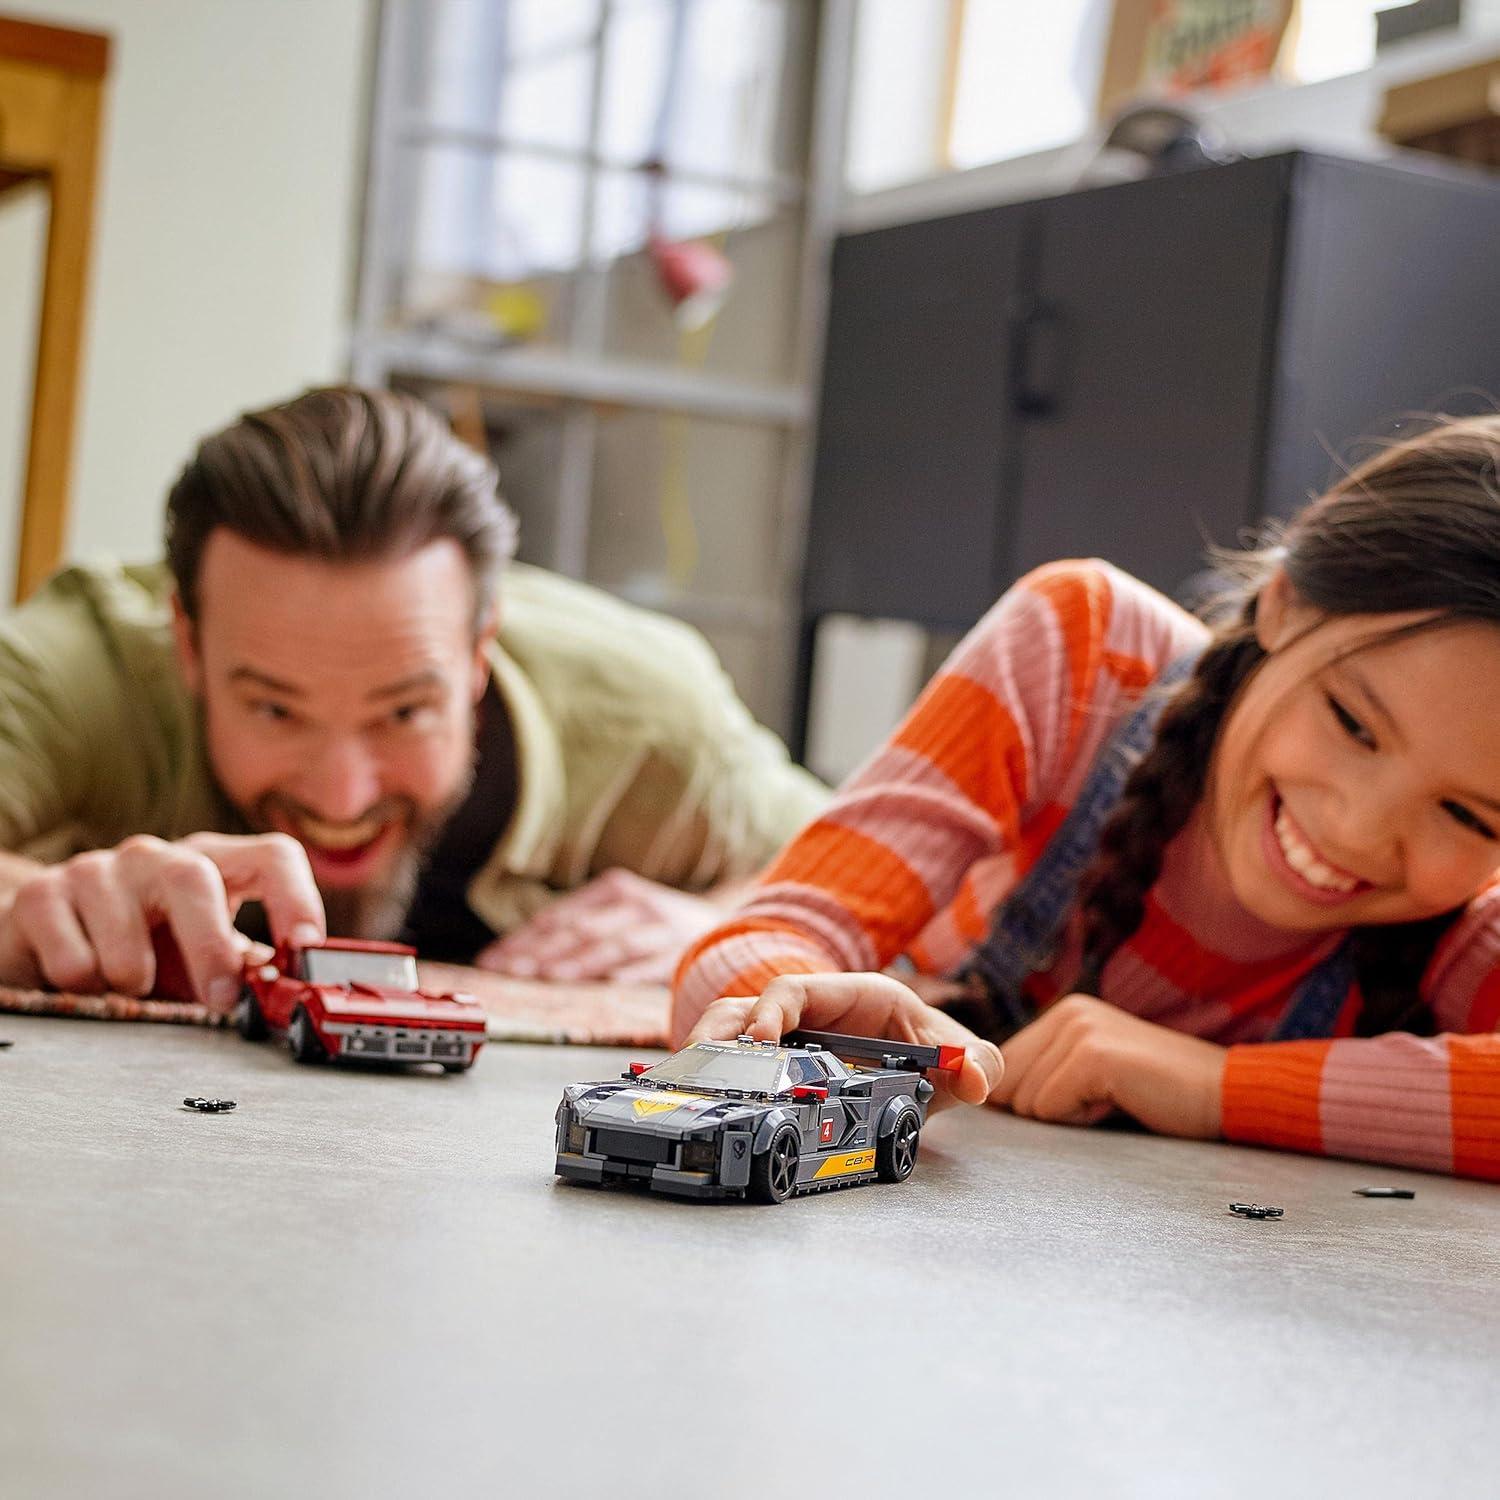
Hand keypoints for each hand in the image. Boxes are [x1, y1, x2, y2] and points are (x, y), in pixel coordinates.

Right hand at [0, 832, 324, 1013]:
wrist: (47, 935)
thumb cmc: (141, 948)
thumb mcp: (198, 956)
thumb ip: (242, 967)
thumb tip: (286, 991)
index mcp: (210, 864)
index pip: (271, 856)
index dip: (297, 897)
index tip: (306, 947)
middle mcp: (155, 856)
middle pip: (195, 877)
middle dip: (211, 945)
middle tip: (220, 997)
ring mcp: (96, 869)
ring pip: (125, 924)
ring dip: (134, 976)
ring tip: (131, 988)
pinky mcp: (42, 897)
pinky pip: (73, 955)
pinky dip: (84, 985)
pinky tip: (85, 982)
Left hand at [474, 868, 721, 983]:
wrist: (724, 918)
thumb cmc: (660, 921)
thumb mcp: (621, 909)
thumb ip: (582, 923)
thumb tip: (525, 948)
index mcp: (613, 889)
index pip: (559, 915)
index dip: (524, 938)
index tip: (493, 960)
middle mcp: (634, 903)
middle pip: (579, 929)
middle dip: (540, 952)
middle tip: (509, 972)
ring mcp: (658, 926)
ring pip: (612, 944)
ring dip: (579, 961)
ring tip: (549, 976)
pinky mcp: (680, 950)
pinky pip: (652, 962)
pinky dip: (631, 971)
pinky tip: (610, 980)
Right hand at [684, 971, 1003, 1107]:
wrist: (925, 1069)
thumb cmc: (933, 1052)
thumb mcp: (958, 1055)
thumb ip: (977, 1063)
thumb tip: (977, 1080)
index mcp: (849, 996)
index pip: (794, 989)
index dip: (771, 1010)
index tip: (760, 1040)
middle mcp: (809, 1012)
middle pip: (742, 1008)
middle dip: (716, 1032)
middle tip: (699, 1065)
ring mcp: (785, 1040)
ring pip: (727, 1033)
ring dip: (705, 1054)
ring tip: (685, 1085)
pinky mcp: (774, 1068)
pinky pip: (732, 1065)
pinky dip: (713, 1079)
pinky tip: (699, 1103)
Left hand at [991, 994, 1224, 1137]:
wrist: (1222, 1092)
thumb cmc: (1158, 1091)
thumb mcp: (1091, 1072)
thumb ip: (1044, 1073)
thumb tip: (987, 1096)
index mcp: (1064, 1012)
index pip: (1004, 1065)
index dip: (1032, 1097)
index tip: (1082, 1096)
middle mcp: (1068, 1012)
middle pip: (1009, 1084)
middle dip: (1049, 1107)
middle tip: (1104, 1097)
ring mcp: (1079, 1030)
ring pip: (1027, 1101)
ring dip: (1068, 1114)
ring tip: (1114, 1097)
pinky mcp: (1092, 1056)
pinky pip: (1049, 1109)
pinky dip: (1081, 1119)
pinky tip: (1118, 1102)